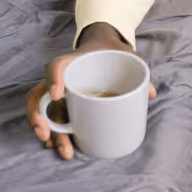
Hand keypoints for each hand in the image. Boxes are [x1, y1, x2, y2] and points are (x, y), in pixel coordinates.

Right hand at [26, 22, 155, 159]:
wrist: (105, 45)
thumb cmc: (114, 50)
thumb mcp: (127, 54)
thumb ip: (139, 68)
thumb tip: (152, 93)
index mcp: (76, 60)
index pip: (58, 66)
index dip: (54, 79)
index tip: (59, 95)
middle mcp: (62, 76)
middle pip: (43, 95)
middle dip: (40, 116)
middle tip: (46, 134)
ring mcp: (61, 89)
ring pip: (45, 109)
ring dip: (46, 128)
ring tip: (55, 146)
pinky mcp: (65, 100)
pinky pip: (52, 114)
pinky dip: (52, 129)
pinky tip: (54, 144)